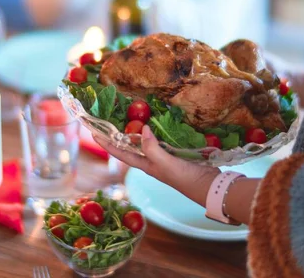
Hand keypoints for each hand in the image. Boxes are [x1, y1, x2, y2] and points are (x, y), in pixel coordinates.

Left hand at [93, 125, 219, 205]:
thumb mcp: (165, 164)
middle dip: (118, 135)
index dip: (106, 143)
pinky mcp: (175, 153)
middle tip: (108, 120)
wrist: (210, 186)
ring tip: (127, 116)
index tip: (93, 132)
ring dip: (135, 131)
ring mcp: (163, 157)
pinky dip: (155, 130)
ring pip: (144, 142)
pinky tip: (156, 122)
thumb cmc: (185, 178)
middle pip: (129, 146)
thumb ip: (152, 148)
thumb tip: (141, 128)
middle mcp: (151, 161)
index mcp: (145, 165)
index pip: (121, 152)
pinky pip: (160, 139)